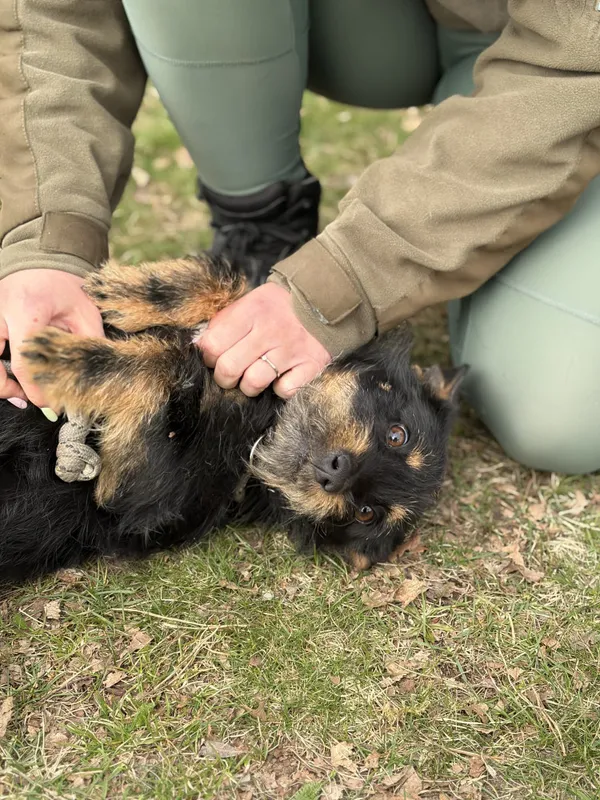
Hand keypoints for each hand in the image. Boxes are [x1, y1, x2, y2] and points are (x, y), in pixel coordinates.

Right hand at [0, 269, 103, 407]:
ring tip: (16, 393)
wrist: (40, 259)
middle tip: (25, 401)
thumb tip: (90, 379)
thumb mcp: (85, 313)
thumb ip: (88, 343)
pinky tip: (8, 379)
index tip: (51, 404)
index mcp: (26, 311)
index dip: (36, 391)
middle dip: (6, 389)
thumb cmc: (65, 287)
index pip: (24, 364)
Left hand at [198, 283, 330, 398]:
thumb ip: (224, 322)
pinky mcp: (310, 365)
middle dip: (224, 377)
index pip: (212, 344)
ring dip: (249, 385)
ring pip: (253, 383)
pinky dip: (281, 389)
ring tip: (255, 376)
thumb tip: (198, 345)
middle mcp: (269, 331)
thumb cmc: (278, 307)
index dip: (208, 357)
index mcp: (250, 311)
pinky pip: (284, 391)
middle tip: (231, 373)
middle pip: (228, 369)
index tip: (215, 356)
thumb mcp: (250, 302)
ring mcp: (291, 350)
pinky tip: (282, 377)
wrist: (325, 301)